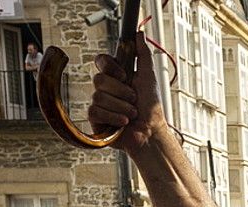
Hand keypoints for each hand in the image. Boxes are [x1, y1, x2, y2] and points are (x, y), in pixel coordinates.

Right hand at [88, 35, 164, 153]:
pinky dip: (113, 117)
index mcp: (116, 77)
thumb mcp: (149, 77)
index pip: (101, 61)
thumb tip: (139, 34)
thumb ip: (143, 54)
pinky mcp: (95, 119)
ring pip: (99, 96)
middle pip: (99, 79)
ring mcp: (99, 103)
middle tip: (134, 100)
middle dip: (121, 91)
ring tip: (132, 114)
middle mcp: (106, 89)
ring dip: (121, 106)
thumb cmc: (151, 107)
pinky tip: (123, 123)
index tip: (124, 75)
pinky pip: (95, 111)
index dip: (110, 67)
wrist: (151, 133)